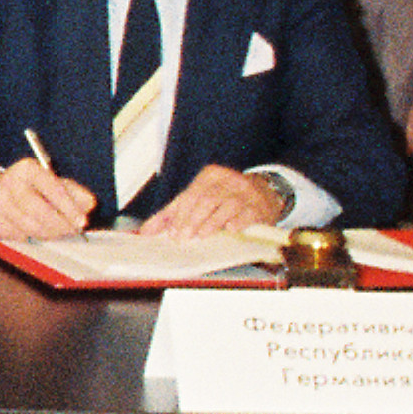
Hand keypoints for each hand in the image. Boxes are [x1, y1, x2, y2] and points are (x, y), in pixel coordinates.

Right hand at [0, 153, 95, 242]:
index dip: (69, 207)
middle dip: (59, 224)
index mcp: (27, 169)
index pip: (52, 188)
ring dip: (47, 233)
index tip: (81, 221)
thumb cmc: (27, 189)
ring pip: (30, 226)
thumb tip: (89, 203)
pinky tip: (31, 229)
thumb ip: (73, 192)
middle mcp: (9, 182)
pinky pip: (18, 236)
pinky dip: (29, 237)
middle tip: (72, 230)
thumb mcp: (51, 182)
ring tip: (54, 230)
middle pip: (39, 210)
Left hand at [141, 162, 277, 237]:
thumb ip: (173, 213)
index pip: (191, 194)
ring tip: (201, 236)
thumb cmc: (225, 198)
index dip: (179, 214)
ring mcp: (246, 192)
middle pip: (207, 199)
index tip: (172, 232)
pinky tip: (230, 230)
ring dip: (212, 222)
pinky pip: (248, 214)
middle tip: (183, 237)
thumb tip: (147, 231)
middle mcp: (228, 181)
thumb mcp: (199, 199)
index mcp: (210, 175)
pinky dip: (238, 222)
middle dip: (193, 219)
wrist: (266, 194)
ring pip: (226, 205)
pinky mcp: (259, 206)